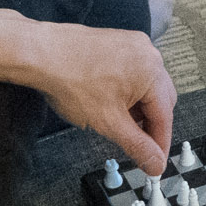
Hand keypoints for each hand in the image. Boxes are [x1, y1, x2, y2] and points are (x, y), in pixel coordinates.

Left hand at [27, 21, 177, 173]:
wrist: (40, 54)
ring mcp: (132, 45)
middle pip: (160, 100)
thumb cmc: (69, 79)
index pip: (165, 117)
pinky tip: (110, 102)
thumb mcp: (108, 123)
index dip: (160, 144)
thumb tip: (155, 162)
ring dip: (138, 108)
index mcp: (152, 72)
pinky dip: (128, 91)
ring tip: (117, 122)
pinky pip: (133, 72)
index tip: (155, 162)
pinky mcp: (118, 42)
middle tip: (137, 146)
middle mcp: (147, 54)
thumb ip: (138, 146)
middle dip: (149, 125)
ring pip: (146, 86)